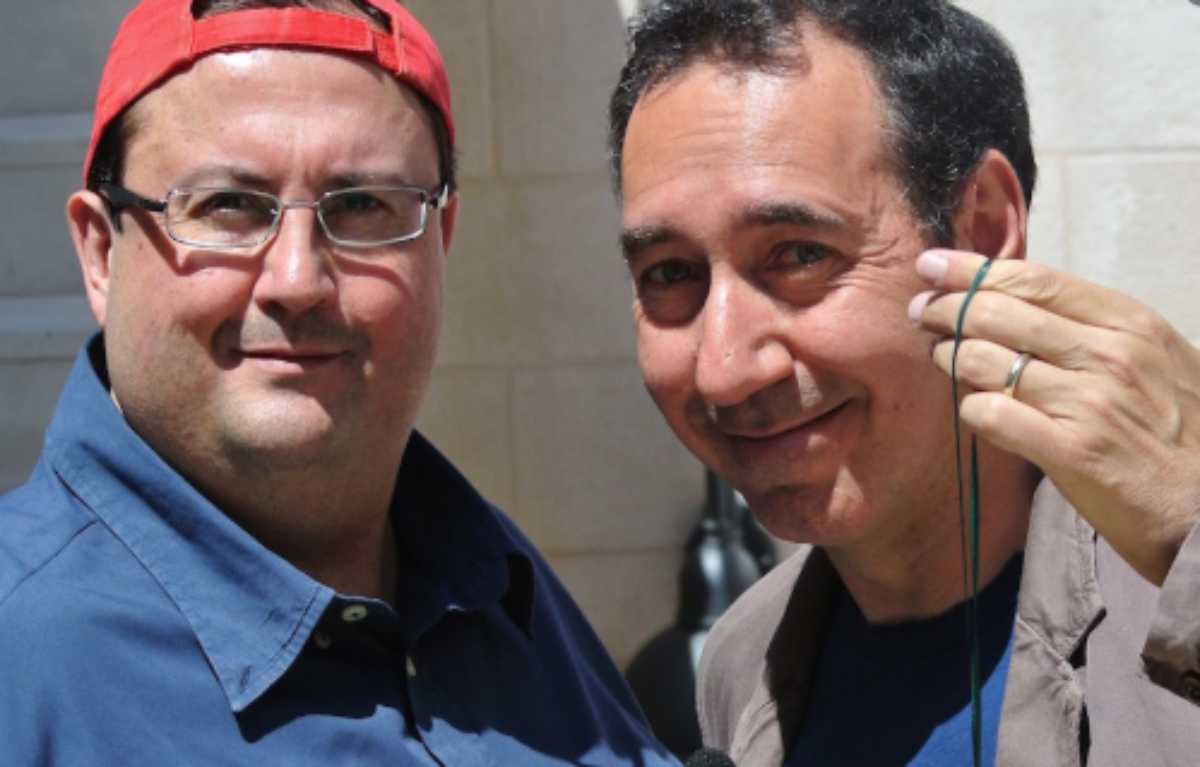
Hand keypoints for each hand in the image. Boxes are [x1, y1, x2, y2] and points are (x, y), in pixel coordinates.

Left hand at [908, 249, 1199, 585]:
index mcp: (1128, 323)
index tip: (932, 265)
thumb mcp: (1154, 359)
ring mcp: (1087, 402)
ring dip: (949, 356)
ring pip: (984, 361)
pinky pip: (992, 414)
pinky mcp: (1070, 451)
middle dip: (945, 307)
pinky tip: (971, 408)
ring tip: (939, 357)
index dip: (973, 270)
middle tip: (920, 311)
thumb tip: (1018, 305)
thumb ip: (1092, 331)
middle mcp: (1106, 354)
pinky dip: (971, 407)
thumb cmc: (1183, 430)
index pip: (1033, 280)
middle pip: (998, 313)